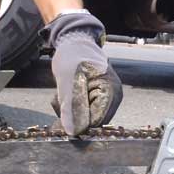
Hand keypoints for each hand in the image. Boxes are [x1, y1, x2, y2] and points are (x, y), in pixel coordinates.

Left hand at [43, 13, 122, 135]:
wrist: (74, 42)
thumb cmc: (72, 56)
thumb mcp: (67, 82)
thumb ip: (71, 108)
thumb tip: (73, 132)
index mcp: (110, 91)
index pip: (97, 120)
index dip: (79, 124)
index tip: (61, 120)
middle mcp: (114, 96)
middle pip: (95, 121)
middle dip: (75, 117)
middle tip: (59, 105)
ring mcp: (110, 97)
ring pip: (90, 118)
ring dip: (74, 113)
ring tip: (63, 98)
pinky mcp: (102, 97)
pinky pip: (89, 111)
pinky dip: (76, 108)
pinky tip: (69, 97)